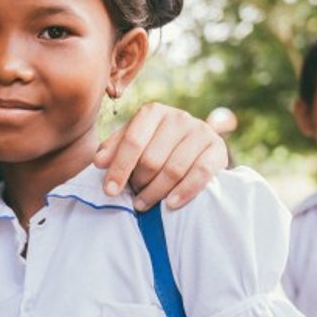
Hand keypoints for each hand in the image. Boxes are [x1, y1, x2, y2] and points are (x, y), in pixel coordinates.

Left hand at [94, 105, 225, 210]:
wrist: (195, 146)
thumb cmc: (155, 146)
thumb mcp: (133, 142)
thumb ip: (113, 149)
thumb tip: (99, 162)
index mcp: (152, 112)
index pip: (132, 142)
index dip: (119, 169)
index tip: (109, 192)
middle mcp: (178, 117)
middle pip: (151, 159)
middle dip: (139, 182)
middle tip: (134, 195)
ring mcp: (200, 131)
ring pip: (173, 170)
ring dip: (156, 192)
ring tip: (144, 204)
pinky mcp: (217, 148)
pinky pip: (200, 174)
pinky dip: (183, 192)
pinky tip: (170, 204)